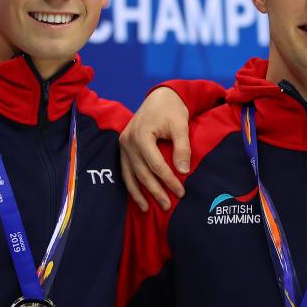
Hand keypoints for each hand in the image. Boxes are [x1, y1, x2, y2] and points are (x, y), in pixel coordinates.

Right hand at [119, 87, 190, 210]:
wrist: (160, 97)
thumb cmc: (171, 110)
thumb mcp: (181, 125)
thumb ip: (182, 147)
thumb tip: (183, 171)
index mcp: (141, 135)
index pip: (156, 165)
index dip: (169, 180)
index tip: (181, 192)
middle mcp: (128, 142)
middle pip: (142, 173)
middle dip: (155, 191)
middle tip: (168, 206)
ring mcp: (123, 145)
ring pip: (130, 175)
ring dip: (139, 194)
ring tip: (148, 209)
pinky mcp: (122, 148)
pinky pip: (125, 170)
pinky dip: (131, 185)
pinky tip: (138, 197)